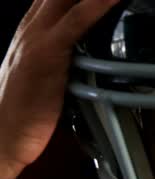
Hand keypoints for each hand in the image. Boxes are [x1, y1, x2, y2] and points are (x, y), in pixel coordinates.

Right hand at [0, 0, 118, 172]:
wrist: (1, 139)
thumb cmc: (24, 114)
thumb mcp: (46, 80)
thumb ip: (64, 63)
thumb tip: (88, 62)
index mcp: (30, 33)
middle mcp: (31, 30)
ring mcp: (37, 40)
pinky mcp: (46, 56)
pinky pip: (75, 22)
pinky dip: (95, 6)